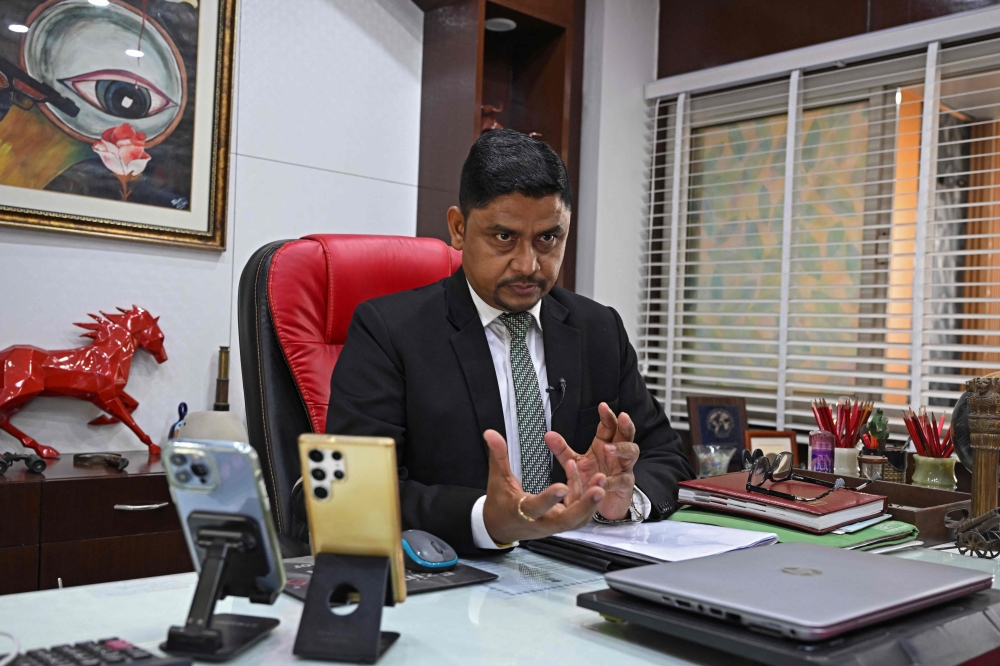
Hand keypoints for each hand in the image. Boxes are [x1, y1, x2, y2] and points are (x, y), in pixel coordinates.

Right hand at [481, 429, 606, 544]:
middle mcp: (541, 522)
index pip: (537, 507)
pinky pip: (578, 514)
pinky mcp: (562, 523)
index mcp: (522, 512)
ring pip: (578, 519)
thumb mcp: (497, 479)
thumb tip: (491, 433)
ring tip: (600, 479)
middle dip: (584, 505)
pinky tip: (587, 478)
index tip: (561, 486)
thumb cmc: (500, 503)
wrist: (502, 527)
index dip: (549, 498)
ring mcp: (554, 525)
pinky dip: (585, 498)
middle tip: (599, 489)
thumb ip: (498, 455)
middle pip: (567, 520)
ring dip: (591, 502)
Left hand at [545, 402, 638, 519]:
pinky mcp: (625, 486)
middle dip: (625, 426)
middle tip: (622, 417)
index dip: (608, 416)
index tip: (602, 406)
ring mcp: (623, 469)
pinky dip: (613, 480)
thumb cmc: (592, 479)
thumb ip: (562, 450)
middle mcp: (617, 454)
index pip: (610, 426)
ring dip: (621, 449)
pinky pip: (622, 480)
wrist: (601, 503)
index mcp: (605, 445)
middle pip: (626, 435)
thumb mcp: (575, 463)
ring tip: (608, 449)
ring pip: (631, 454)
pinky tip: (603, 479)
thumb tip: (548, 434)